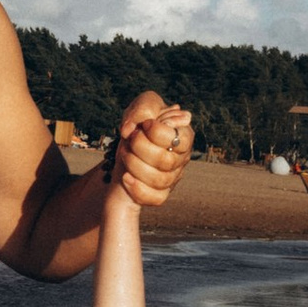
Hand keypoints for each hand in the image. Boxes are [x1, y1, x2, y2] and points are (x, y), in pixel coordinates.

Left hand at [111, 94, 193, 210]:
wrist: (124, 148)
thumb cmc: (137, 125)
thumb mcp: (140, 108)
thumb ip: (144, 109)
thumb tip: (142, 124)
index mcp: (183, 135)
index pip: (180, 140)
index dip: (158, 133)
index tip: (145, 125)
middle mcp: (181, 158)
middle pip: (166, 161)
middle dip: (140, 147)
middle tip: (130, 139)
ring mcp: (172, 177)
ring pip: (159, 180)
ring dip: (135, 165)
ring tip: (125, 154)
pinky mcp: (160, 193)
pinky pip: (155, 199)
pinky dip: (137, 189)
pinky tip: (126, 177)